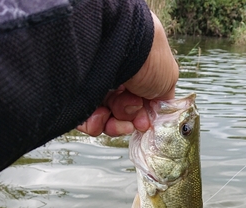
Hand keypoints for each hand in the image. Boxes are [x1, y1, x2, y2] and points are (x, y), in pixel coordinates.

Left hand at [77, 12, 177, 136]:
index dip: (141, 118)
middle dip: (128, 121)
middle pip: (121, 115)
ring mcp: (96, 84)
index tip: (143, 123)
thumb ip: (163, 97)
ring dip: (113, 124)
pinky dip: (94, 124)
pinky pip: (84, 119)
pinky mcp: (77, 92)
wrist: (122, 44)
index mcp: (135, 73)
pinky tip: (101, 116)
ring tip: (115, 114)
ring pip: (104, 120)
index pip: (137, 105)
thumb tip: (156, 111)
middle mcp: (115, 77)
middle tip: (132, 117)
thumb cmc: (149, 57)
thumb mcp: (168, 78)